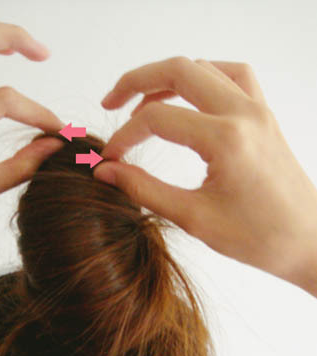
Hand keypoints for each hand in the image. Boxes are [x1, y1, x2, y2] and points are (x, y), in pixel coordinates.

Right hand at [94, 57, 316, 296]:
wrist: (308, 242)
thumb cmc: (258, 238)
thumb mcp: (193, 218)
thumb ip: (144, 189)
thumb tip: (105, 171)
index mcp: (225, 139)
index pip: (157, 119)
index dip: (124, 135)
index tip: (109, 158)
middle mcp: (244, 113)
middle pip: (179, 71)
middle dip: (137, 82)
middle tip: (110, 103)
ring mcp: (258, 110)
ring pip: (205, 68)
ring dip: (169, 78)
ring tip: (144, 103)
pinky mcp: (265, 116)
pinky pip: (234, 76)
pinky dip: (205, 77)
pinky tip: (189, 98)